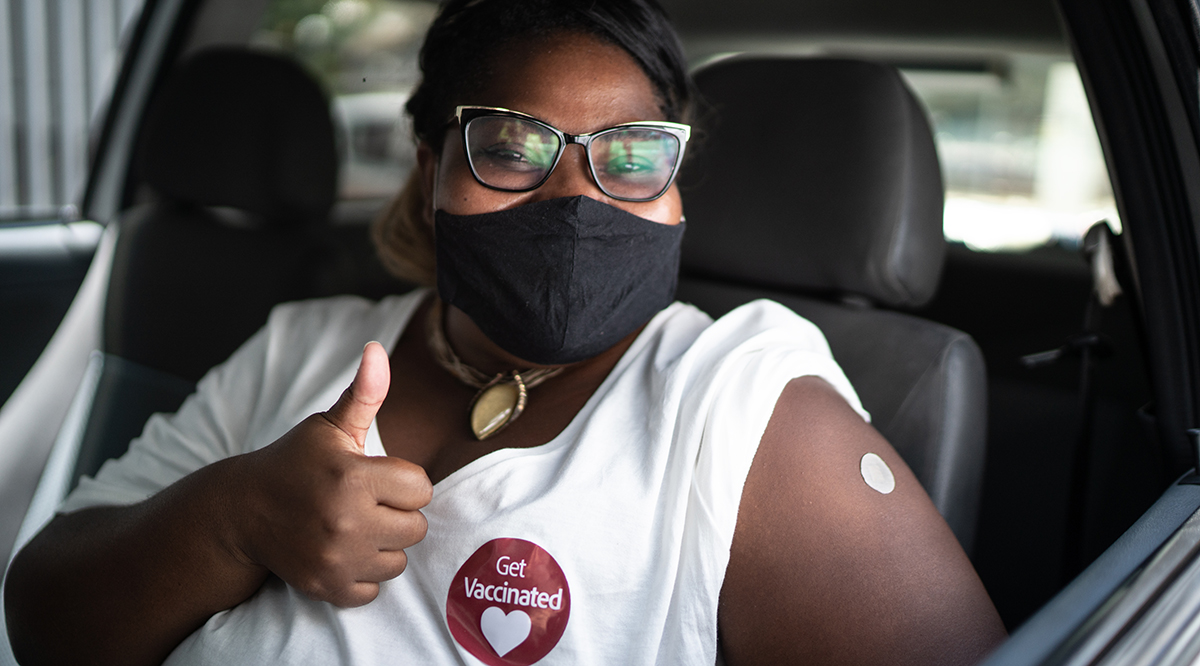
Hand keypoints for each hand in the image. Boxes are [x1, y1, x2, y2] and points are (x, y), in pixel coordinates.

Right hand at [233, 342, 432, 606]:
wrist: (243, 511)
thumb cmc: (296, 462)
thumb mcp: (329, 425)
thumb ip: (364, 393)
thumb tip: (376, 349)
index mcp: (352, 476)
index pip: (422, 488)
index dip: (402, 480)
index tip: (375, 476)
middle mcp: (346, 520)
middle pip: (417, 527)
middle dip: (397, 513)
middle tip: (365, 502)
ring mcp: (336, 558)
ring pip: (399, 560)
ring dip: (383, 545)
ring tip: (354, 525)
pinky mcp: (327, 586)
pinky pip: (374, 588)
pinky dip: (363, 574)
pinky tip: (341, 550)